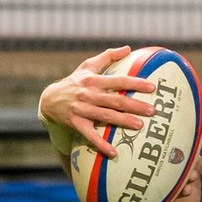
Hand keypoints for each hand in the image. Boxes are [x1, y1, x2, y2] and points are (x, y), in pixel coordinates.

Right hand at [38, 47, 156, 157]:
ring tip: (140, 126)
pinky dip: (101, 144)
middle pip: (115, 100)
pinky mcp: (76, 123)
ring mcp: (82, 110)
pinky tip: (114, 152)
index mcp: (93, 80)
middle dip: (135, 105)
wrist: (49, 99)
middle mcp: (88, 94)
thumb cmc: (74, 82)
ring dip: (123, 122)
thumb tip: (128, 48)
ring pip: (106, 116)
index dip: (135, 84)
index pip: (118, 81)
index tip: (152, 87)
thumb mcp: (88, 66)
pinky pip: (90, 135)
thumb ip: (108, 56)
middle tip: (152, 110)